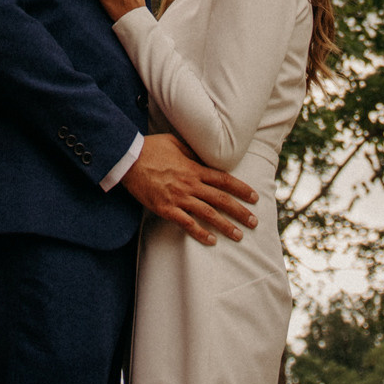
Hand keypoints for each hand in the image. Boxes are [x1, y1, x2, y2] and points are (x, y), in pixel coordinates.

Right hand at [121, 134, 257, 245]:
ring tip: (239, 236)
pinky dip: (200, 233)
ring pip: (208, 214)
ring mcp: (178, 197)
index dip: (241, 189)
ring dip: (225, 226)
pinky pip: (186, 223)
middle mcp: (190, 184)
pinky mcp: (165, 208)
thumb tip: (203, 156)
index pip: (224, 180)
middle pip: (221, 199)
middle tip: (254, 222)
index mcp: (194, 168)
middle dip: (240, 212)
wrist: (128, 159)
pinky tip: (211, 240)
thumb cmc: (151, 148)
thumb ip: (191, 151)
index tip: (254, 197)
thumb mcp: (175, 142)